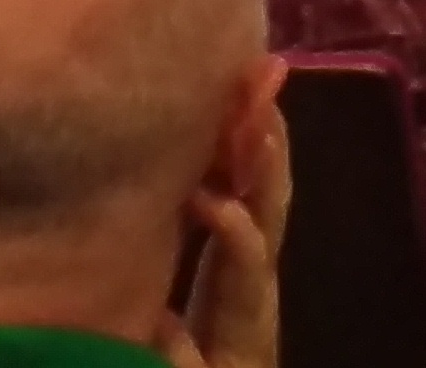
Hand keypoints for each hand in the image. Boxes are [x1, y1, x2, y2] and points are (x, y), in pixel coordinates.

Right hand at [164, 91, 288, 367]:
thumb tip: (153, 316)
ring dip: (263, 139)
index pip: (246, 256)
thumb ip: (177, 355)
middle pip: (272, 208)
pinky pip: (252, 193)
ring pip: (268, 192)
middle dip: (267, 155)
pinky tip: (236, 115)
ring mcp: (257, 259)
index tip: (200, 194)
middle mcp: (261, 274)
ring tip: (256, 83)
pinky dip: (248, 152)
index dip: (230, 220)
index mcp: (246, 307)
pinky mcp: (243, 251)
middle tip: (259, 100)